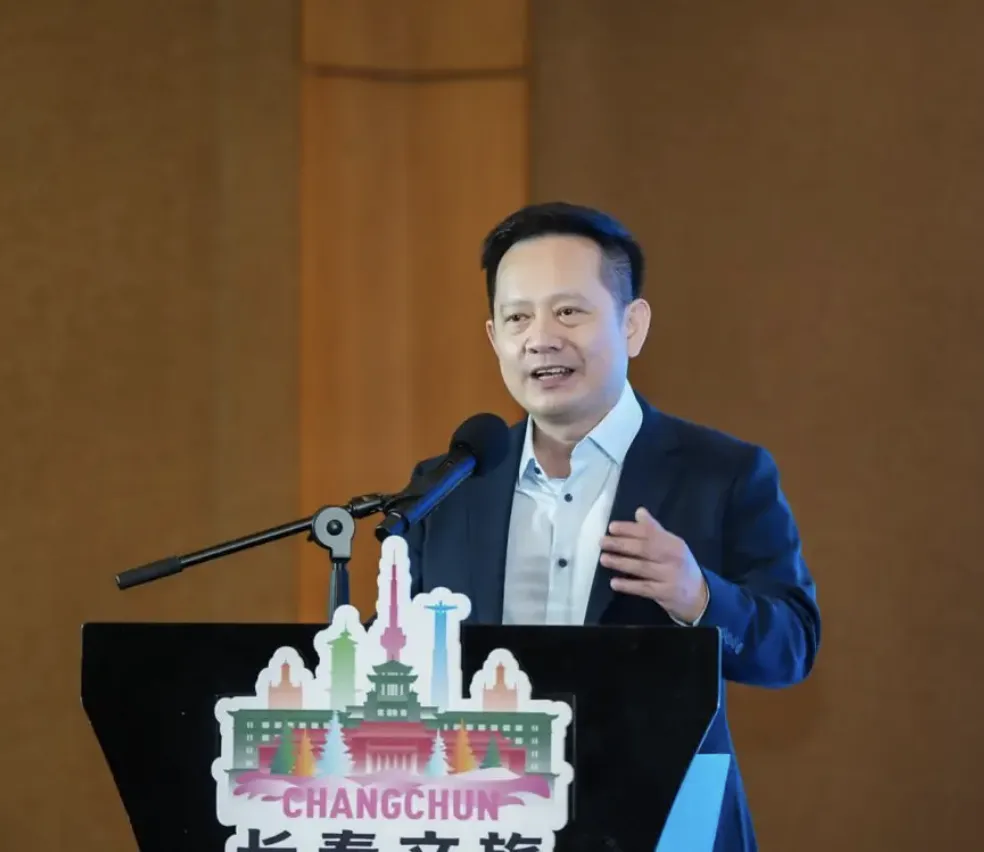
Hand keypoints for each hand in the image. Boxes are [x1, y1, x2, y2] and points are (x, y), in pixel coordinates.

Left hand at [600, 507, 708, 623]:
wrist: (700, 596)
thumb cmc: (680, 567)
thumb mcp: (673, 546)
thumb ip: (655, 530)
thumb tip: (639, 511)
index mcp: (674, 543)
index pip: (649, 532)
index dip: (629, 529)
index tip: (611, 527)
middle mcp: (673, 558)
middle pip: (644, 549)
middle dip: (621, 545)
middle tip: (602, 542)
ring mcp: (670, 576)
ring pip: (641, 568)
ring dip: (621, 563)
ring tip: (604, 559)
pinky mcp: (665, 593)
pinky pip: (644, 588)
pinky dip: (628, 585)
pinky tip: (614, 582)